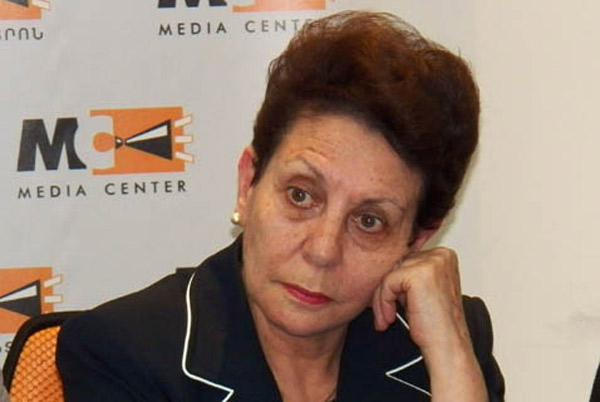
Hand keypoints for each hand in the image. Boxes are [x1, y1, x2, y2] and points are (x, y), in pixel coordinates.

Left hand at [371, 247, 487, 401]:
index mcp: (445, 256)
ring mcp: (431, 263)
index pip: (407, 261)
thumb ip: (411, 274)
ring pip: (390, 274)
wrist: (447, 347)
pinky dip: (383, 302)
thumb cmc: (436, 325)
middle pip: (397, 265)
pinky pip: (387, 283)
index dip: (396, 285)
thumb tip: (383, 265)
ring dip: (383, 299)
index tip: (391, 305)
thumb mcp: (425, 290)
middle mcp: (441, 255)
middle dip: (387, 292)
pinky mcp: (418, 274)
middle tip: (386, 315)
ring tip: (387, 319)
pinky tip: (389, 319)